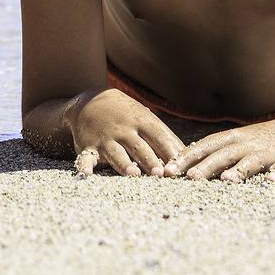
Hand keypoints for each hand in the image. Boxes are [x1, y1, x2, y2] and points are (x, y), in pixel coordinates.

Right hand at [67, 88, 184, 176]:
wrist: (89, 100)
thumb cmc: (126, 115)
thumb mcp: (145, 118)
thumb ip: (164, 137)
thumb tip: (190, 155)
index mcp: (142, 121)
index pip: (159, 138)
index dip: (170, 152)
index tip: (179, 168)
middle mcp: (124, 130)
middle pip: (139, 147)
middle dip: (150, 160)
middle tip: (160, 174)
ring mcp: (106, 138)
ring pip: (116, 153)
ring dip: (124, 164)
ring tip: (133, 174)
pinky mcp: (89, 147)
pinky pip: (86, 158)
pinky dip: (85, 166)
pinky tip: (85, 174)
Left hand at [163, 118, 274, 181]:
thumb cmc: (257, 142)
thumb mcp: (235, 142)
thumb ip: (211, 153)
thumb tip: (179, 167)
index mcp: (231, 138)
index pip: (204, 146)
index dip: (187, 157)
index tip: (169, 170)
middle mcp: (246, 144)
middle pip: (223, 155)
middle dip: (206, 166)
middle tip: (190, 178)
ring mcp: (267, 153)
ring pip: (250, 162)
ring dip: (239, 170)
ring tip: (227, 180)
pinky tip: (270, 182)